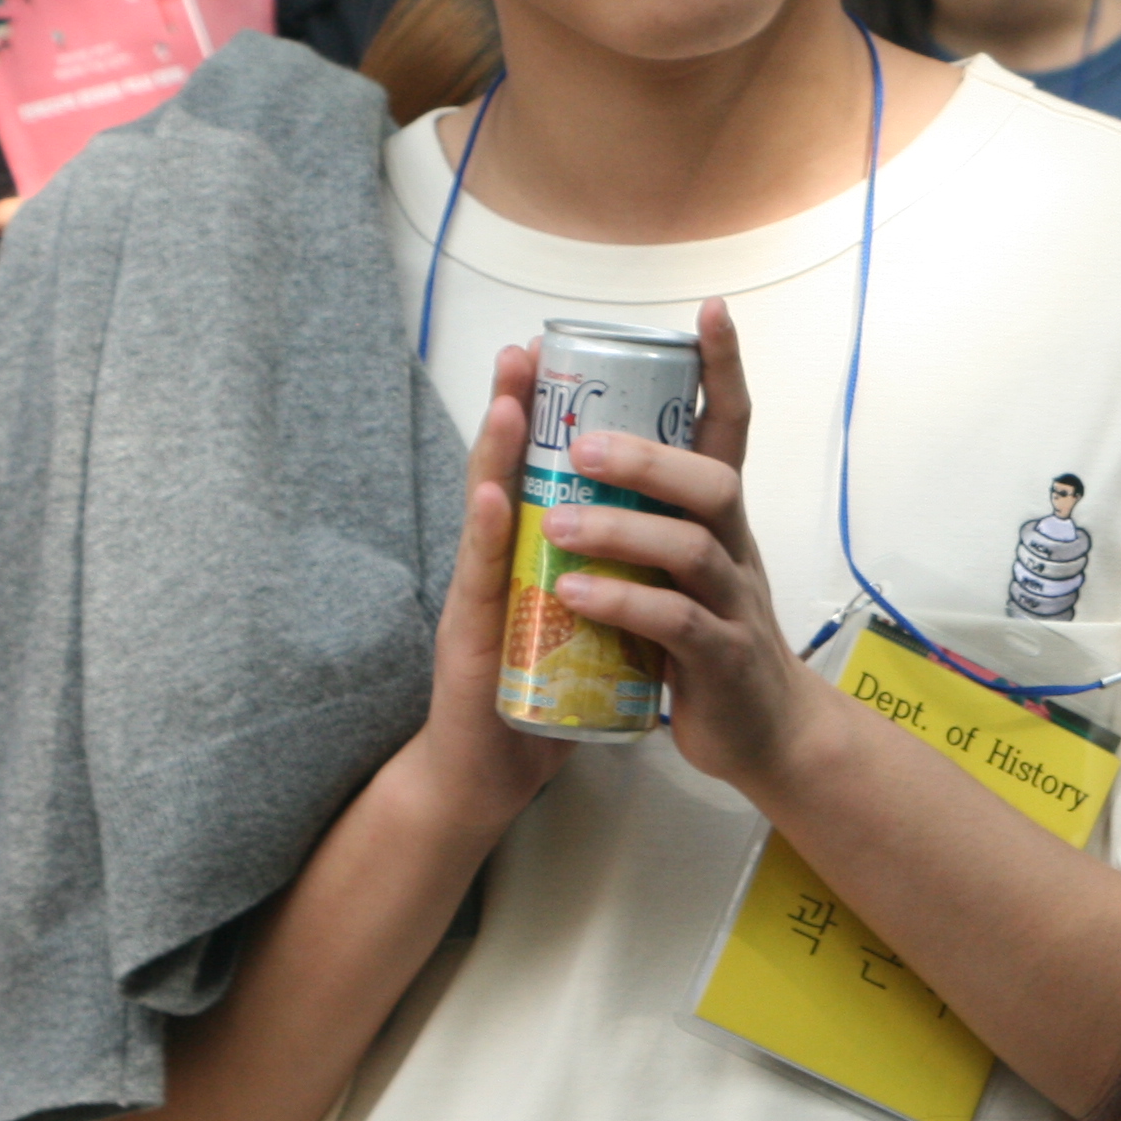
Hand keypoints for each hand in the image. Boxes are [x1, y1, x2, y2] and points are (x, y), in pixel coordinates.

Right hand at [390, 342, 577, 836]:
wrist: (495, 770)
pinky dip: (490, 536)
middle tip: (524, 350)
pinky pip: (487, 581)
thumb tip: (646, 521)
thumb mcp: (584, 611)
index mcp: (535, 550)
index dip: (554, 414)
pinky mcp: (474, 638)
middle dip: (515, 408)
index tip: (567, 352)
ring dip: (496, 453)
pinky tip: (495, 499)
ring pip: (490, 513)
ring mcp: (484, 595)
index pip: (546, 470)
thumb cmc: (540, 687)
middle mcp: (503, 561)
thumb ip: (600, 563)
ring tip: (508, 399)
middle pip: (509, 471)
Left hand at [536, 298, 851, 799]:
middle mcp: (734, 550)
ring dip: (621, 529)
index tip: (709, 309)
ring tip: (556, 524)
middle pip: (712, 480)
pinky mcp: (719, 661)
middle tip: (582, 445)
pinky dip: (623, 603)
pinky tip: (574, 594)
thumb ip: (647, 519)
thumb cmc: (708, 644)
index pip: (730, 428)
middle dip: (647, 454)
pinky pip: (675, 622)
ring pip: (690, 547)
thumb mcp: (684, 568)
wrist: (768, 737)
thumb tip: (587, 454)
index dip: (724, 367)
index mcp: (720, 522)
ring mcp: (733, 605)